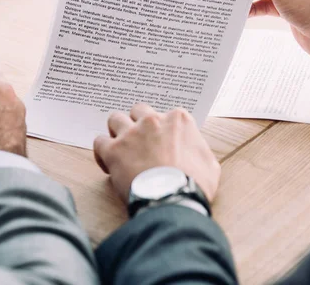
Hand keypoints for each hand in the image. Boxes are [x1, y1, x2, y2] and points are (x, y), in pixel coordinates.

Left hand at [93, 104, 220, 203]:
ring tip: (121, 149)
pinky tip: (108, 163)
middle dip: (137, 123)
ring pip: (115, 119)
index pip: (165, 115)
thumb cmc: (194, 184)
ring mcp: (131, 133)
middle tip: (139, 142)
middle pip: (138, 110)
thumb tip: (195, 151)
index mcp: (178, 120)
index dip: (160, 130)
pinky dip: (102, 151)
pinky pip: (99, 141)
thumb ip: (199, 149)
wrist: (173, 199)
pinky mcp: (113, 150)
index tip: (160, 143)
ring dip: (117, 132)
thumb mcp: (210, 164)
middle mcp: (153, 120)